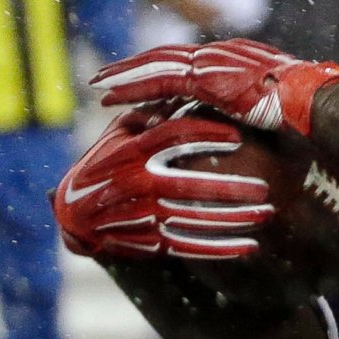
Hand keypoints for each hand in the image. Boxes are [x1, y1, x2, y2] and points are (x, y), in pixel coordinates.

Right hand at [54, 110, 275, 260]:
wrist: (72, 214)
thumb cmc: (105, 164)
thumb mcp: (118, 135)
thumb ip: (150, 115)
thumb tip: (184, 90)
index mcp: (130, 152)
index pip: (172, 138)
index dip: (207, 134)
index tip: (239, 135)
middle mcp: (135, 183)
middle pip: (190, 187)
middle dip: (230, 189)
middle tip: (265, 189)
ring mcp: (140, 214)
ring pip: (194, 219)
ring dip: (234, 220)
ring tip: (266, 215)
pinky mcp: (146, 241)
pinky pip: (188, 246)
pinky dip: (220, 248)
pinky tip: (248, 246)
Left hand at [92, 39, 338, 138]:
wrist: (318, 101)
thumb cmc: (310, 109)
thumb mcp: (284, 104)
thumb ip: (266, 107)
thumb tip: (270, 126)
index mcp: (237, 57)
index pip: (191, 59)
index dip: (164, 66)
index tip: (144, 76)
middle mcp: (221, 53)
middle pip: (168, 57)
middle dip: (136, 66)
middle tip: (108, 76)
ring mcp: (212, 63)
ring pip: (156, 66)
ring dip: (125, 76)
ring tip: (100, 85)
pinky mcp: (205, 79)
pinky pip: (158, 83)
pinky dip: (132, 89)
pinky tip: (110, 98)